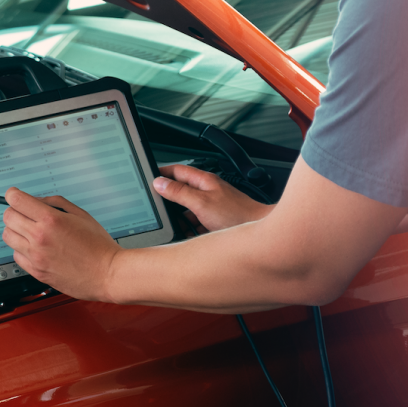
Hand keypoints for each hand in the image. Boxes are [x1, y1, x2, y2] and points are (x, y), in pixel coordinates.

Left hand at [1, 188, 119, 300]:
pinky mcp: (36, 271)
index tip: (14, 195)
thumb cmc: (99, 246)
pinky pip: (16, 255)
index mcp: (50, 220)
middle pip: (7, 217)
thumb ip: (55, 203)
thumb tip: (36, 201)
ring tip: (30, 232)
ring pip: (8, 236)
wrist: (107, 274)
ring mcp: (36, 256)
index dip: (13, 195)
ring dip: (16, 231)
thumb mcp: (81, 215)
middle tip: (25, 214)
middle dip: (15, 211)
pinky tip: (35, 249)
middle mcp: (39, 237)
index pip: (16, 200)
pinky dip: (21, 250)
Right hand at [153, 165, 270, 233]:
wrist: (260, 231)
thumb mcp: (201, 203)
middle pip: (181, 191)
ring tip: (179, 227)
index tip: (147, 179)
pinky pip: (197, 221)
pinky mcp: (216, 219)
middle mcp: (208, 190)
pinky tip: (192, 236)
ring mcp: (212, 205)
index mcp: (204, 181)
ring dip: (181, 219)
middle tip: (160, 210)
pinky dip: (192, 228)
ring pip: (188, 209)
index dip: (160, 173)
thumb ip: (179, 192)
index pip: (176, 170)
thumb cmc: (237, 215)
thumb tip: (158, 183)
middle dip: (169, 201)